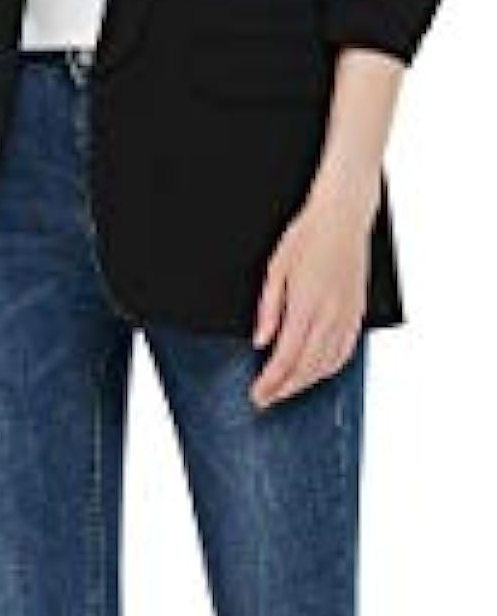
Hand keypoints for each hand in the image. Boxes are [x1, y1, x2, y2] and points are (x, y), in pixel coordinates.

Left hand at [248, 162, 377, 405]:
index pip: (286, 358)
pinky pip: (346, 351)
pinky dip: (330, 369)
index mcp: (307, 304)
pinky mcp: (357, 312)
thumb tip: (260, 341)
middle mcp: (330, 314)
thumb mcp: (276, 268)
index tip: (257, 394)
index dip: (270, 382)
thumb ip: (268, 309)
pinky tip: (317, 373)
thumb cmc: (308, 235)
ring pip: (328, 364)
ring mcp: (347, 315)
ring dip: (306, 383)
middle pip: (307, 367)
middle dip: (284, 389)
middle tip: (266, 399)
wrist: (344, 216)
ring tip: (287, 390)